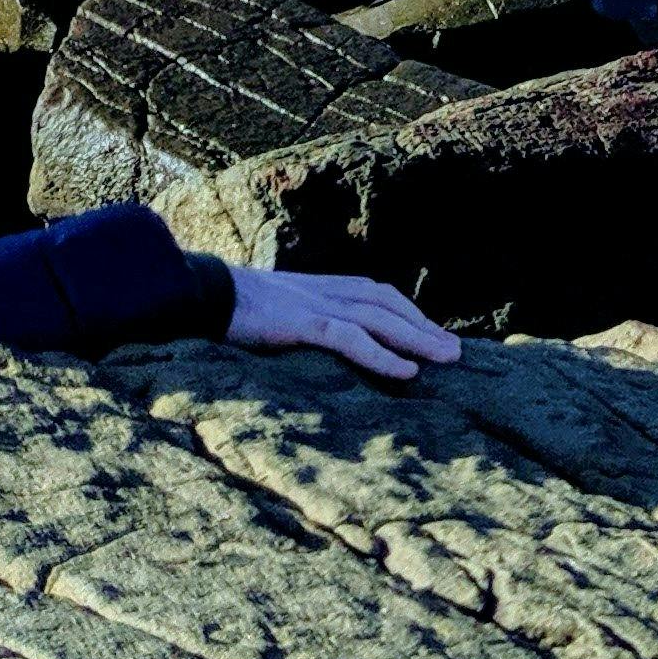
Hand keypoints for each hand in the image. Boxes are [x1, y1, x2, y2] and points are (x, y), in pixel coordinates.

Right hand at [225, 267, 464, 380]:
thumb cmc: (235, 309)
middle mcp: (329, 291)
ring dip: (418, 339)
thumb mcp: (280, 309)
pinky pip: (351, 339)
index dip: (410, 314)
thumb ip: (305, 318)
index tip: (434, 333)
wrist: (201, 293)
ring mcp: (318, 305)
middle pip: (391, 306)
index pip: (381, 296)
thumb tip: (322, 339)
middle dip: (426, 327)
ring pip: (381, 321)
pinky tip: (407, 371)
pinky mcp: (302, 323)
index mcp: (326, 287)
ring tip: (447, 358)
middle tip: (457, 350)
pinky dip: (383, 355)